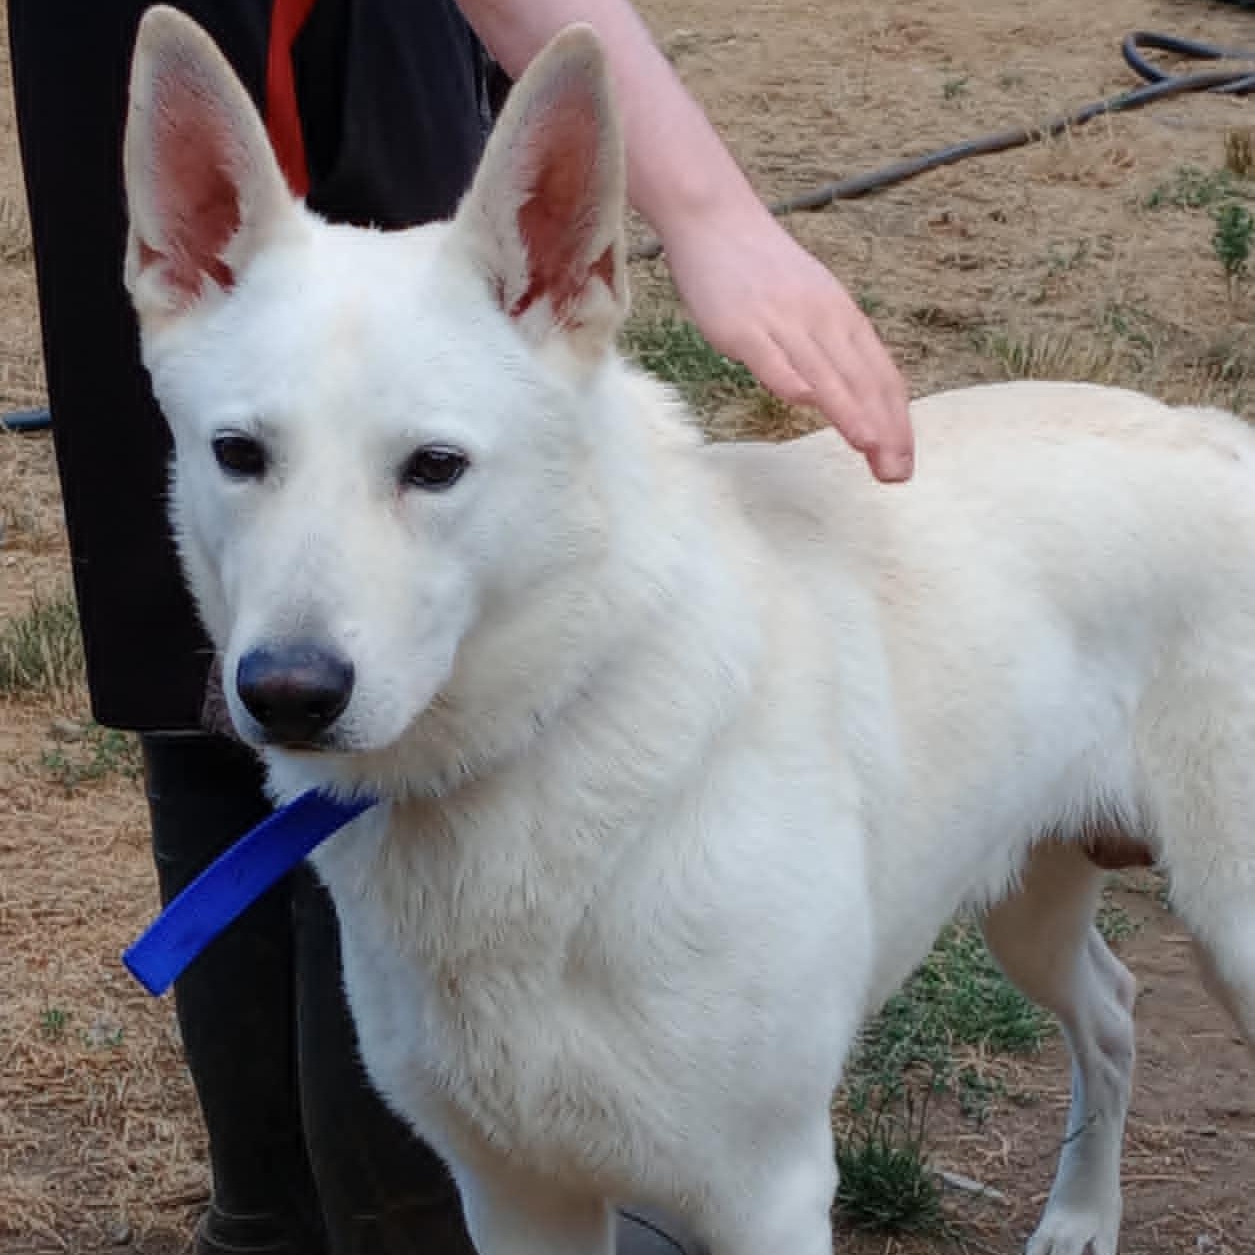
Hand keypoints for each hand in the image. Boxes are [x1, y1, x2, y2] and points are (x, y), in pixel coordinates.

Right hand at [661, 203, 913, 481]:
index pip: (881, 375)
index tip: (904, 459)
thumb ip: (829, 345)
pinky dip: (789, 379)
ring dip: (850, 412)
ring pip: (825, 372)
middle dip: (883, 428)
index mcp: (842, 316)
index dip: (897, 419)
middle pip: (861, 380)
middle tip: (896, 472)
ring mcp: (782, 322)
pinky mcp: (742, 326)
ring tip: (870, 447)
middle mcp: (821, 319)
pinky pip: (770, 357)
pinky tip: (805, 404)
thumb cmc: (762, 268)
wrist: (716, 219)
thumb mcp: (811, 302)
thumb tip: (843, 392)